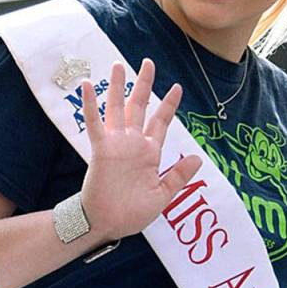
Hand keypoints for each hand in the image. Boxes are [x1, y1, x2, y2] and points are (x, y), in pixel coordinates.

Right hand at [80, 59, 201, 240]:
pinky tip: (89, 86)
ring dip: (119, 88)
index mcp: (149, 153)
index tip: (176, 87)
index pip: (160, 123)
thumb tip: (198, 157)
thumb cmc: (132, 213)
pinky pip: (95, 123)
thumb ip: (178, 176)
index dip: (168, 105)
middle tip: (147, 62)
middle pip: (140, 107)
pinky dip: (91, 105)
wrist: (109, 224)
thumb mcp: (163, 196)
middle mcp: (133, 144)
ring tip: (119, 65)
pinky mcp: (101, 149)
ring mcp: (116, 145)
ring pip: (118, 109)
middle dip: (144, 85)